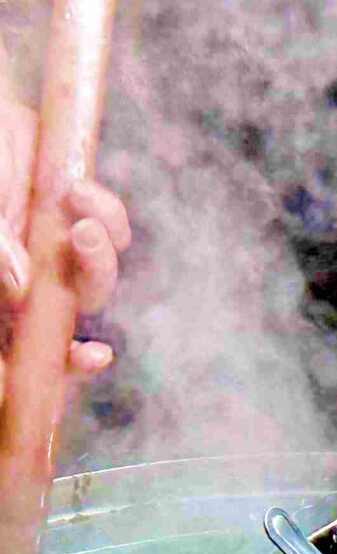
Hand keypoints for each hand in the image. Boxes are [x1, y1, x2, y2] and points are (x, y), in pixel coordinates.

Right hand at [0, 94, 126, 390]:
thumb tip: (21, 286)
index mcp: (0, 293)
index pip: (27, 349)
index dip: (63, 364)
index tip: (97, 356)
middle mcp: (23, 284)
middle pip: (76, 307)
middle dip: (94, 274)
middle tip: (80, 231)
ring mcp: (49, 252)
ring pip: (97, 271)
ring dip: (101, 240)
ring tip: (74, 192)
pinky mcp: (72, 219)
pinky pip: (108, 230)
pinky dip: (105, 214)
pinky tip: (79, 189)